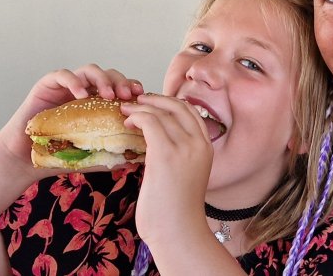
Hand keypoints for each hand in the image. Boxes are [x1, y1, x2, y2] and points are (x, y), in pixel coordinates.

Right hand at [0, 64, 144, 176]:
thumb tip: (138, 159)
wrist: (26, 160)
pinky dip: (73, 81)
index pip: (120, 87)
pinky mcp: (46, 85)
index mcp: (97, 103)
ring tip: (108, 95)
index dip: (132, 88)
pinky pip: (62, 75)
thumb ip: (112, 153)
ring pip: (89, 70)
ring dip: (102, 79)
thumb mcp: (91, 155)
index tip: (142, 97)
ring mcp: (66, 86)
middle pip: (109, 74)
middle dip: (121, 82)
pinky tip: (80, 94)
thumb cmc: (59, 155)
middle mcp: (84, 91)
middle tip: (127, 95)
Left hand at [122, 94, 212, 246]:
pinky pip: (150, 121)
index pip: (190, 113)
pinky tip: (128, 122)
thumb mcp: (184, 176)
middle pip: (178, 106)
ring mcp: (184, 147)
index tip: (152, 105)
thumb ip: (177, 157)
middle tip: (137, 102)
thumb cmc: (176, 212)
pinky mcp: (165, 153)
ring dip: (141, 107)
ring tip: (126, 110)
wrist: (178, 232)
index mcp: (206, 148)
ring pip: (162, 112)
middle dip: (155, 100)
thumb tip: (154, 147)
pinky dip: (137, 116)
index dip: (170, 103)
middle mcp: (198, 143)